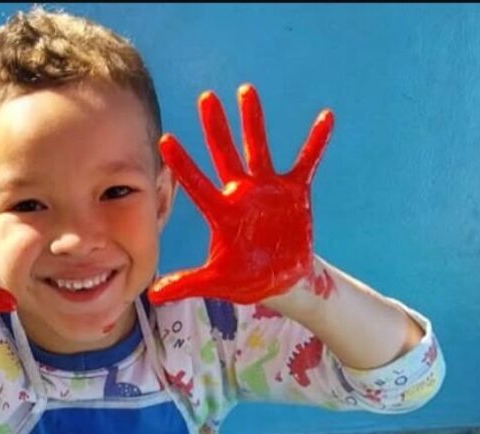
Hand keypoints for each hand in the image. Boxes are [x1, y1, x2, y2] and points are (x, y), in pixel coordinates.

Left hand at [149, 85, 333, 305]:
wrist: (280, 280)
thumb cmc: (244, 279)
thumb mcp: (214, 282)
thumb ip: (186, 284)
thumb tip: (154, 295)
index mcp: (221, 212)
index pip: (196, 185)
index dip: (182, 164)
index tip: (166, 140)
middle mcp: (242, 194)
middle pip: (225, 155)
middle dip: (216, 128)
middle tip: (205, 98)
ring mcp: (268, 189)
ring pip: (259, 148)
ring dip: (253, 121)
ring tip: (246, 91)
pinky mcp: (294, 191)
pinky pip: (307, 162)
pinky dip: (317, 142)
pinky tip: (326, 117)